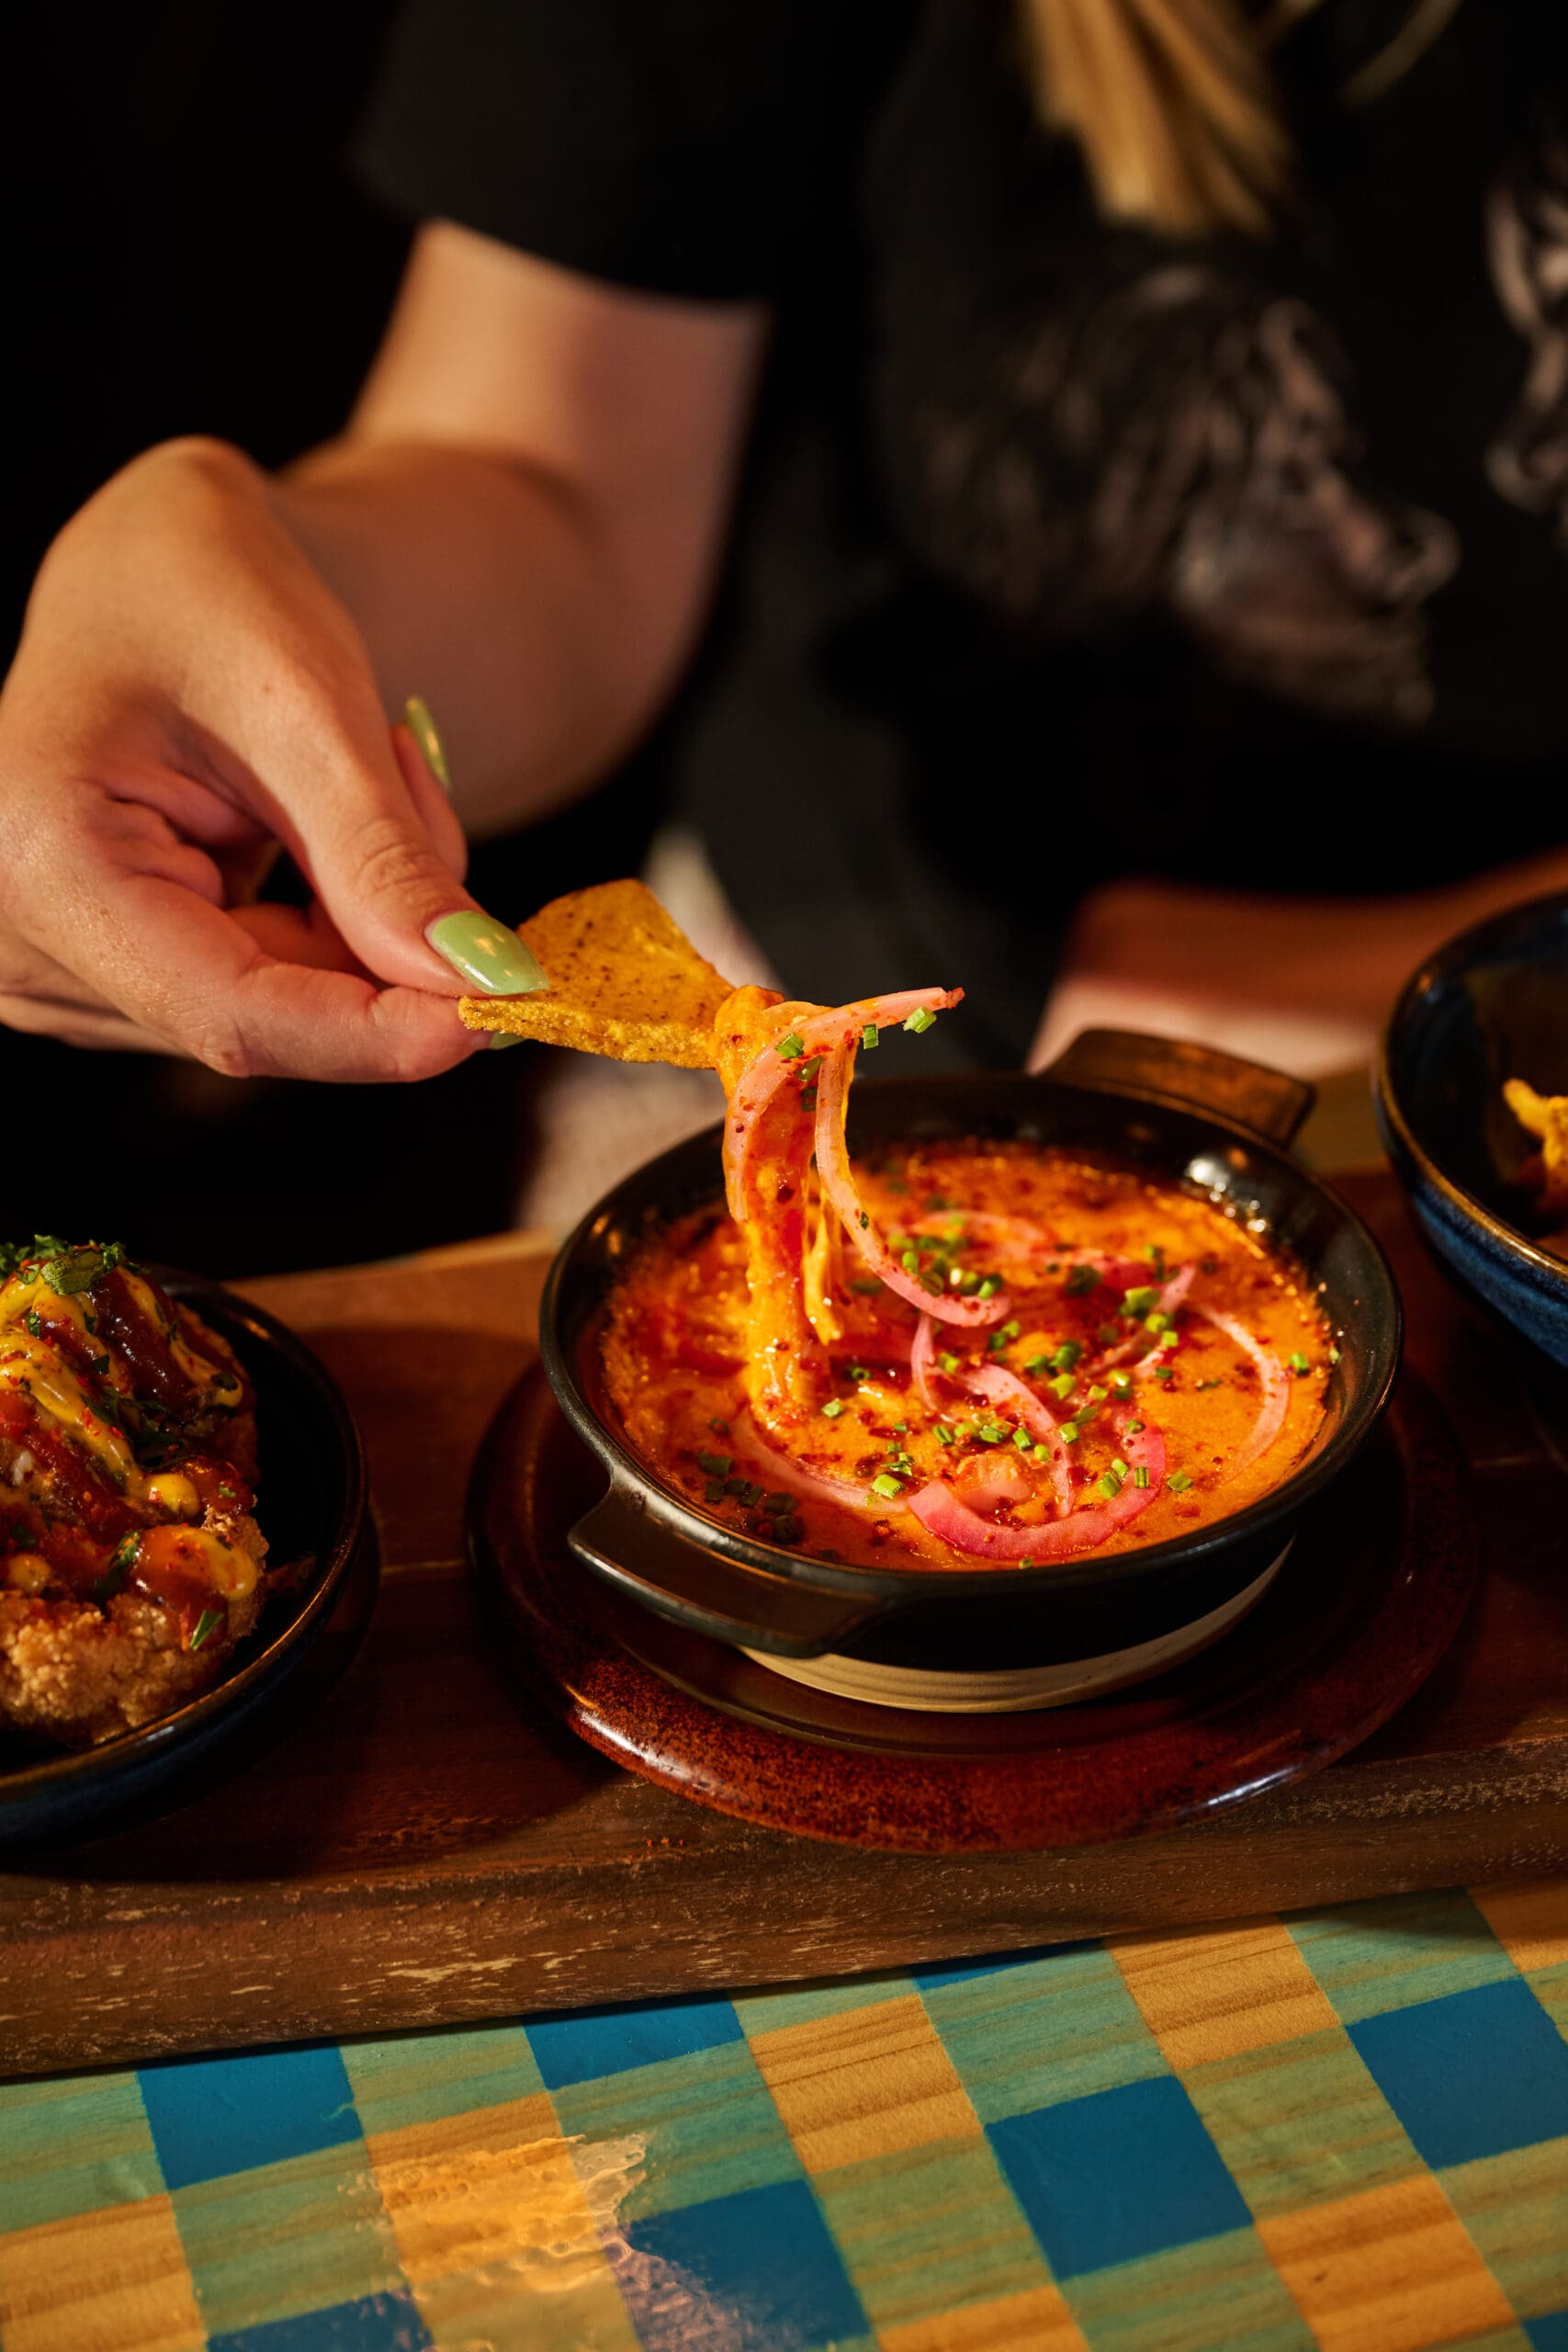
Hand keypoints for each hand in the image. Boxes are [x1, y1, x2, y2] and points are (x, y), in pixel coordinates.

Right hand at [0, 438, 537, 1080]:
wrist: (158, 562)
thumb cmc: (207, 589)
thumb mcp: (308, 704)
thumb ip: (384, 861)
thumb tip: (481, 987)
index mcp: (42, 864)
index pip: (234, 1015)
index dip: (379, 1032)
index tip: (505, 1008)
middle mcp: (24, 942)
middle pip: (268, 1015)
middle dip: (382, 934)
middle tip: (414, 776)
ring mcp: (65, 970)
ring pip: (287, 1009)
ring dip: (365, 920)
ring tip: (356, 767)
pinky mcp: (118, 973)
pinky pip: (273, 989)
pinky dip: (336, 922)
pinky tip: (323, 819)